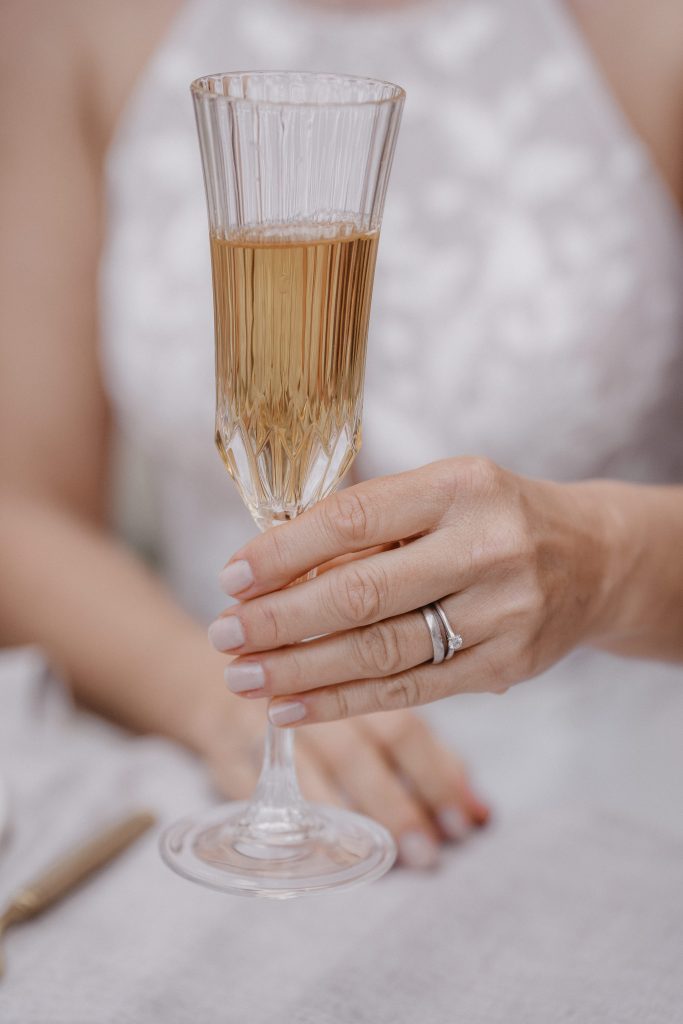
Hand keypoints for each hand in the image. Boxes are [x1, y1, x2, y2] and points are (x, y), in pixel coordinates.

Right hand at [193, 692, 488, 868]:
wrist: (213, 669)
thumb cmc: (307, 689)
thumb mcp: (360, 700)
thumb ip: (417, 745)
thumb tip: (479, 808)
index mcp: (352, 673)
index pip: (402, 725)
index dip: (436, 773)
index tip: (467, 820)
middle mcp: (312, 693)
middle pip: (360, 751)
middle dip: (397, 805)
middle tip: (429, 852)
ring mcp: (263, 720)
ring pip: (310, 771)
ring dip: (350, 820)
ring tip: (388, 860)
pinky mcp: (223, 748)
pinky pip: (254, 788)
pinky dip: (286, 819)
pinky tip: (315, 848)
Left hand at [208, 457, 615, 722]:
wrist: (593, 559)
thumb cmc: (495, 518)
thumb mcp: (442, 493)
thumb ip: (369, 525)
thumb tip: (271, 569)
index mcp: (460, 486)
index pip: (353, 518)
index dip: (284, 551)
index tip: (232, 577)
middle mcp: (487, 547)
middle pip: (362, 594)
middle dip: (280, 621)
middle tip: (225, 637)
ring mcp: (502, 612)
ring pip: (381, 651)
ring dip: (300, 671)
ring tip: (245, 678)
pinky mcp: (505, 666)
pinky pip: (410, 690)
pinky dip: (343, 702)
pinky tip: (292, 708)